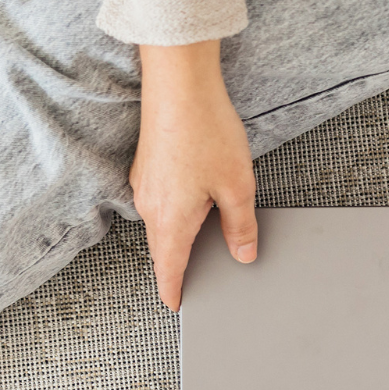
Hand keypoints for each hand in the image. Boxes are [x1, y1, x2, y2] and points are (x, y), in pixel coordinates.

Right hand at [130, 39, 257, 311]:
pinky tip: (197, 202)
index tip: (177, 305)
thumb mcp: (237, 187)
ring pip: (163, 222)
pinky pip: (161, 200)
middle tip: (194, 280)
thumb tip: (244, 253)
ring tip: (204, 242)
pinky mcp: (148, 164)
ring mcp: (144, 183)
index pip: (170, 269)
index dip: (174, 290)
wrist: (178, 84)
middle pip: (164, 247)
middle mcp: (149, 206)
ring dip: (179, 235)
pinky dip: (176, 211)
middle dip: (179, 265)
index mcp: (170, 220)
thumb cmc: (206, 132)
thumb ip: (241, 225)